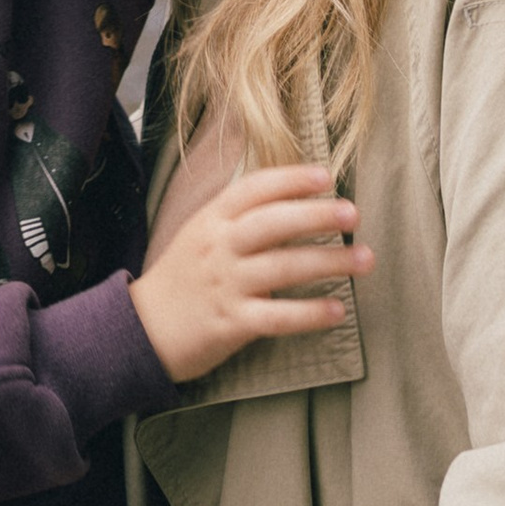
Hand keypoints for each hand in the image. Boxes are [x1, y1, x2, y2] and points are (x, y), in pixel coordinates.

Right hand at [128, 163, 369, 383]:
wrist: (139, 329)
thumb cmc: (181, 279)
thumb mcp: (199, 235)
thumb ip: (236, 217)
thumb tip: (288, 197)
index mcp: (211, 220)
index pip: (254, 188)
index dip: (291, 179)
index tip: (326, 176)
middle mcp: (219, 246)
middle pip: (273, 222)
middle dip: (317, 214)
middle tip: (353, 213)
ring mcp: (225, 285)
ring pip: (284, 267)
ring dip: (329, 262)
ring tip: (365, 259)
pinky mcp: (231, 323)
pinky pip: (278, 316)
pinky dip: (310, 313)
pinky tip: (337, 310)